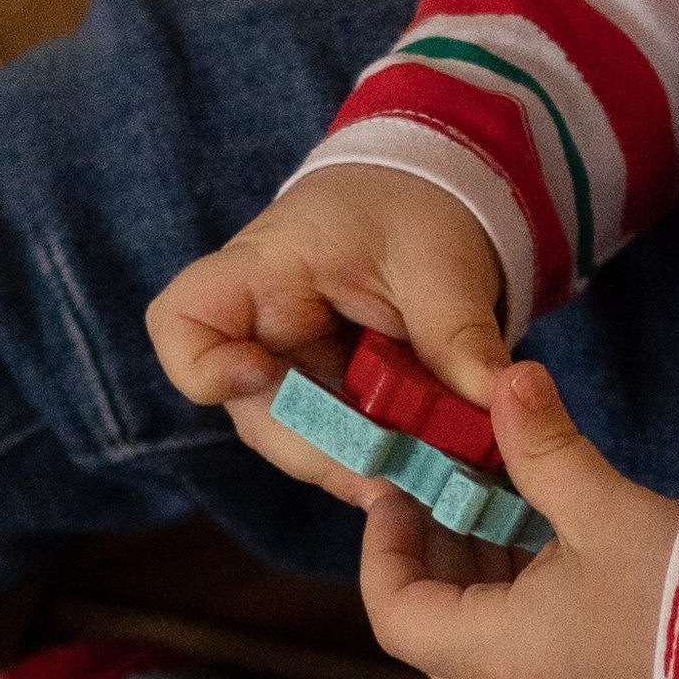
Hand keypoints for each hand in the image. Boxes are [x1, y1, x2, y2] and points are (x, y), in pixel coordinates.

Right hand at [144, 166, 506, 498]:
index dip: (202, 367)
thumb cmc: (416, 207)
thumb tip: (498, 402)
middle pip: (251, 411)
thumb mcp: (442, 262)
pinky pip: (337, 441)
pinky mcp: (328, 393)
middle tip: (391, 473)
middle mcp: (261, 328)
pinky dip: (378, 459)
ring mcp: (291, 367)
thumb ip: (461, 333)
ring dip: (356, 465)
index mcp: (264, 270)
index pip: (180, 321)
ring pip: (297, 441)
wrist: (431, 197)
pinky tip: (424, 473)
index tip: (263, 376)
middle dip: (321, 451)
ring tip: (422, 481)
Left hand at [358, 363, 678, 678]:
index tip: (401, 490)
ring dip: (479, 582)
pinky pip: (523, 664)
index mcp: (495, 659)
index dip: (384, 549)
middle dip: (435, 556)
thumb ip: (543, 447)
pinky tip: (551, 554)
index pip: (394, 615)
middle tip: (454, 487)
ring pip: (478, 649)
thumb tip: (507, 377)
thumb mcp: (605, 509)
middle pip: (432, 632)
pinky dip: (517, 610)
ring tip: (506, 508)